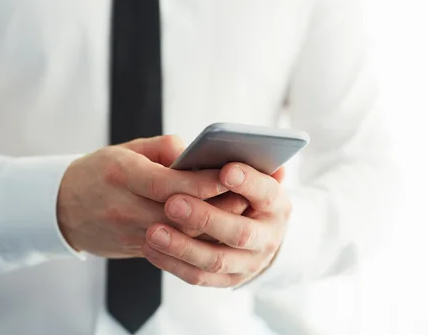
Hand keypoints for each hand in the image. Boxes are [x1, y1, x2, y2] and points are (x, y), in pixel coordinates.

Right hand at [56, 136, 244, 257]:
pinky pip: (173, 245)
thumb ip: (163, 149)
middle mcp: (125, 207)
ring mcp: (130, 233)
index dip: (204, 182)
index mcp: (122, 175)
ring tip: (238, 210)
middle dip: (217, 206)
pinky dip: (197, 236)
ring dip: (212, 224)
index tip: (232, 174)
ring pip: (181, 234)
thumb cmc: (98, 172)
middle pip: (181, 213)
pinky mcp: (136, 248)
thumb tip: (198, 154)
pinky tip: (216, 225)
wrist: (61, 208)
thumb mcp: (125, 150)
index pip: (171, 183)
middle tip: (248, 195)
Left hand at [142, 163, 290, 287]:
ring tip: (153, 231)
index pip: (266, 192)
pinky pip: (198, 277)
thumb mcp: (249, 173)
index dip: (248, 182)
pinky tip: (151, 248)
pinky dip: (173, 264)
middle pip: (239, 232)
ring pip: (215, 259)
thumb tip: (221, 147)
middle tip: (173, 203)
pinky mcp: (228, 280)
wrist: (258, 234)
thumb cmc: (243, 192)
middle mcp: (268, 236)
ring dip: (182, 246)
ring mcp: (249, 263)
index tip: (225, 170)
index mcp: (276, 203)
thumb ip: (238, 160)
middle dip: (205, 218)